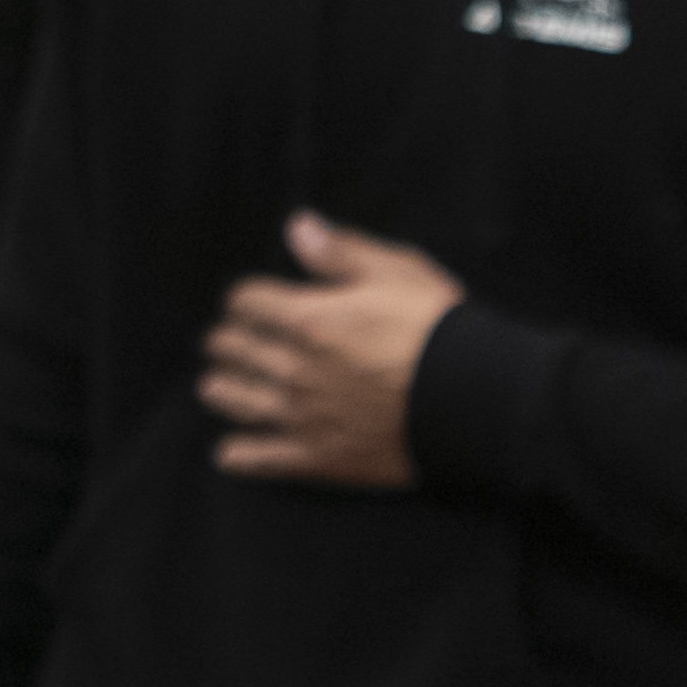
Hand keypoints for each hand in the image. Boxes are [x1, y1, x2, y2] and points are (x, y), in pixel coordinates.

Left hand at [203, 214, 455, 489]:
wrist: (472, 401)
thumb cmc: (438, 330)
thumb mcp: (397, 272)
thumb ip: (341, 252)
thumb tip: (297, 227)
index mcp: (309, 319)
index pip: (247, 301)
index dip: (245, 297)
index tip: (249, 301)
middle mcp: (294, 368)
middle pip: (234, 348)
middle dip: (227, 340)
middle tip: (226, 341)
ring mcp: (303, 415)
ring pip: (238, 400)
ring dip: (222, 389)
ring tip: (214, 385)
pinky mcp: (321, 457)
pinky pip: (264, 459)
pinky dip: (241, 455)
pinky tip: (228, 453)